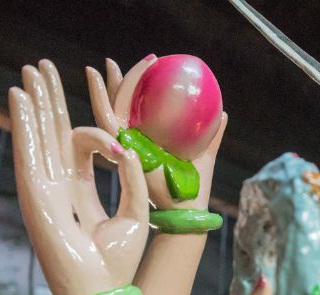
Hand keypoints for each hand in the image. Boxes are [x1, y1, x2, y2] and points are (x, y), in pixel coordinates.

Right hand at [10, 63, 148, 294]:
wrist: (101, 291)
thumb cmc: (117, 263)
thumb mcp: (135, 214)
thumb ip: (134, 180)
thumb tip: (132, 147)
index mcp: (81, 191)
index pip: (82, 146)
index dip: (99, 133)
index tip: (122, 143)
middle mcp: (59, 185)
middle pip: (51, 132)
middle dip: (50, 99)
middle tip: (44, 66)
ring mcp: (45, 188)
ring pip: (38, 135)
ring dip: (36, 102)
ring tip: (32, 70)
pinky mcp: (36, 194)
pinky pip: (29, 152)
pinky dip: (25, 124)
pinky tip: (22, 98)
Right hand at [87, 56, 226, 209]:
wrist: (187, 207)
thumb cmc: (194, 186)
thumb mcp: (205, 155)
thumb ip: (211, 135)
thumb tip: (222, 112)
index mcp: (150, 142)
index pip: (138, 112)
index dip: (136, 90)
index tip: (143, 68)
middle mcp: (134, 143)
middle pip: (120, 108)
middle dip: (115, 83)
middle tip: (111, 62)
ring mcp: (124, 145)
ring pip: (108, 109)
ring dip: (104, 86)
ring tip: (103, 66)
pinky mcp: (119, 147)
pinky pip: (106, 119)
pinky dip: (100, 98)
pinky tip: (96, 81)